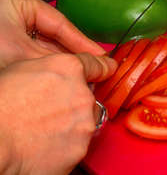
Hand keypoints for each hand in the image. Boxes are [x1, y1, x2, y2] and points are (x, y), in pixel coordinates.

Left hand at [0, 0, 104, 67]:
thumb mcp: (23, 53)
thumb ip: (58, 60)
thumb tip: (90, 66)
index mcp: (16, 0)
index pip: (59, 23)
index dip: (82, 43)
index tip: (100, 56)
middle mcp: (12, 10)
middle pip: (52, 35)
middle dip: (72, 54)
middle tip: (96, 67)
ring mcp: (6, 26)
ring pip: (42, 46)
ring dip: (60, 61)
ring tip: (82, 74)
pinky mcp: (3, 42)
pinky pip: (30, 53)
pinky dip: (44, 65)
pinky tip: (61, 75)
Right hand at [0, 52, 116, 174]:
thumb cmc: (0, 106)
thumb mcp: (22, 70)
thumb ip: (52, 69)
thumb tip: (60, 75)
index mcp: (69, 69)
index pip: (96, 65)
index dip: (102, 67)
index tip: (108, 69)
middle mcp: (83, 94)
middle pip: (88, 97)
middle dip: (75, 103)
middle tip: (49, 111)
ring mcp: (85, 123)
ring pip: (85, 122)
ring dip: (71, 125)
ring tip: (42, 131)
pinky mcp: (81, 149)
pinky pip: (78, 144)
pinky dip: (65, 145)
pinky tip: (44, 145)